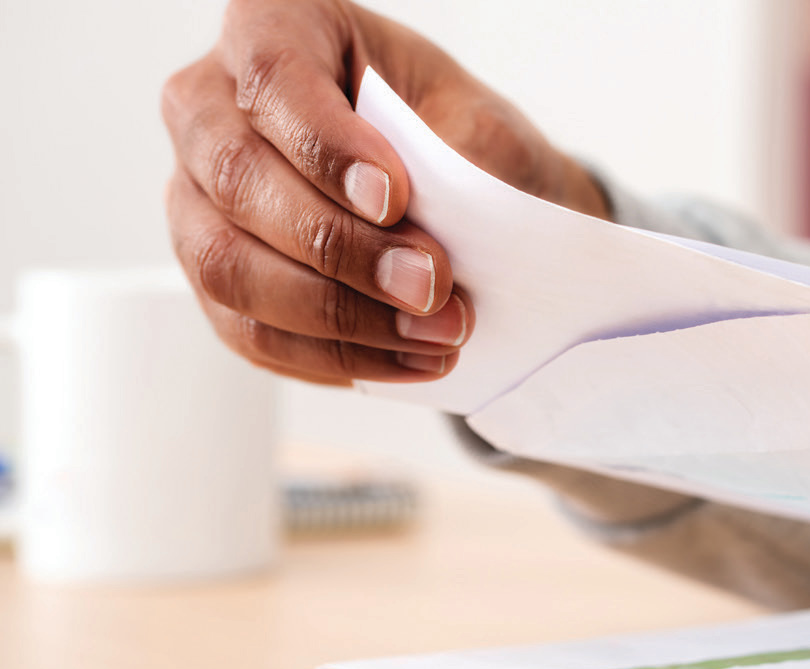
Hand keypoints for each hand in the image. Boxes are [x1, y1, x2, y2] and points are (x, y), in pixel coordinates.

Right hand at [162, 0, 607, 384]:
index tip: (395, 198)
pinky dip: (332, 357)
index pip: (273, 78)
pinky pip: (247, 330)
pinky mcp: (214, 277)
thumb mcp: (478, 127)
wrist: (469, 206)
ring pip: (228, 267)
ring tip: (434, 334)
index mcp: (276, 28)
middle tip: (433, 286)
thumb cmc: (462, 145)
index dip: (326, 145)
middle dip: (343, 250)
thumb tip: (424, 225)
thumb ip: (452, 160)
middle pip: (240, 180)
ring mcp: (198, 196)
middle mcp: (211, 106)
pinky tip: (404, 360)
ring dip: (338, 315)